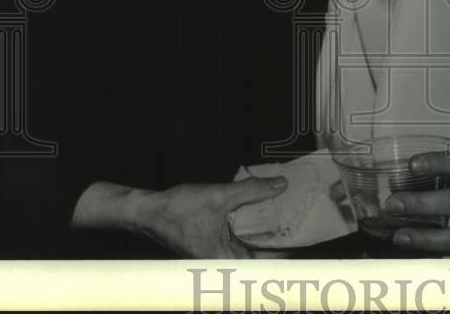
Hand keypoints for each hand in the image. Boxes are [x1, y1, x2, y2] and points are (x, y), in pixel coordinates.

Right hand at [137, 177, 286, 257]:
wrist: (147, 211)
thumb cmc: (177, 210)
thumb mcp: (220, 196)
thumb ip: (252, 190)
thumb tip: (281, 185)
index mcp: (224, 260)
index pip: (264, 263)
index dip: (285, 251)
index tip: (302, 236)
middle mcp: (222, 261)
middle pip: (259, 253)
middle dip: (277, 237)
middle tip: (298, 220)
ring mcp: (217, 252)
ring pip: (249, 243)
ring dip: (264, 230)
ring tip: (284, 213)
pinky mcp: (213, 241)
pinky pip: (238, 235)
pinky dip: (249, 225)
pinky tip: (259, 210)